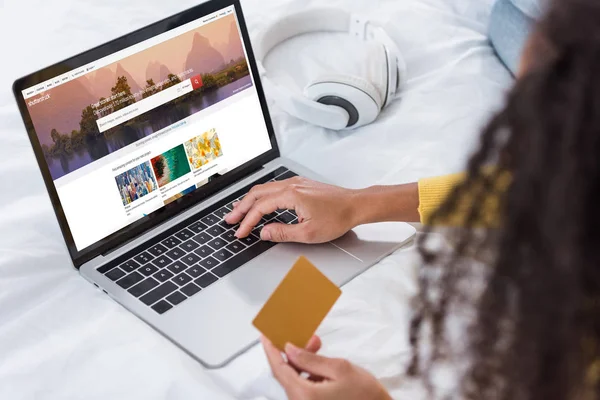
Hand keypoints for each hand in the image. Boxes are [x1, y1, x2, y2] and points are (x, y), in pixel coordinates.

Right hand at [225, 177, 360, 242]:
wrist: (356, 205)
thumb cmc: (338, 217)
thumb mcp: (309, 232)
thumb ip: (282, 233)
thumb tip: (264, 233)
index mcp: (291, 195)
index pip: (260, 208)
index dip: (247, 222)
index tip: (240, 232)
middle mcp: (291, 185)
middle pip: (257, 194)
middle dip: (241, 208)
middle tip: (230, 220)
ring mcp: (295, 183)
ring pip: (264, 189)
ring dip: (250, 201)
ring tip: (239, 211)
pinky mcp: (300, 185)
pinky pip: (274, 187)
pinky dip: (261, 196)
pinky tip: (259, 202)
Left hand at [262, 336, 390, 399]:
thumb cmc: (366, 396)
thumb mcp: (339, 368)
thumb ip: (310, 359)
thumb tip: (289, 349)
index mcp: (304, 395)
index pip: (279, 368)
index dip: (270, 348)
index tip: (265, 334)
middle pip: (285, 373)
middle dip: (292, 351)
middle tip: (300, 334)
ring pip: (295, 379)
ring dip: (302, 360)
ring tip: (317, 344)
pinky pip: (303, 386)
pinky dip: (308, 371)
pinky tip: (320, 362)